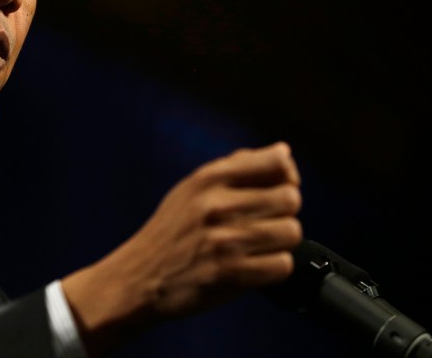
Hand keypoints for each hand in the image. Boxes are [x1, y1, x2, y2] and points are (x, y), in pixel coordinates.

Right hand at [61, 141, 302, 355]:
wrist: (140, 277)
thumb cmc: (171, 231)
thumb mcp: (192, 188)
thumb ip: (235, 168)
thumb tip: (282, 153)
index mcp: (208, 178)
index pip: (276, 162)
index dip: (288, 176)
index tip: (279, 188)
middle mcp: (216, 205)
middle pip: (290, 199)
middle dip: (285, 212)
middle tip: (267, 223)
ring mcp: (224, 241)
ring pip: (291, 232)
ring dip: (281, 242)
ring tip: (260, 246)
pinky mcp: (231, 274)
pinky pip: (282, 265)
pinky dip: (274, 268)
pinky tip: (255, 266)